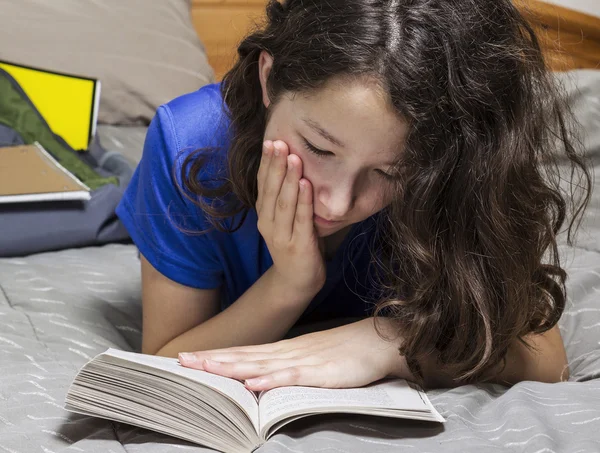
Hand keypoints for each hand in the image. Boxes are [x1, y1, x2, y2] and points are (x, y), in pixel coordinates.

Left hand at [178, 317, 411, 390]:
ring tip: (206, 367)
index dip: (216, 355)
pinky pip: (293, 377)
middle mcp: (287, 353)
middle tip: (182, 360)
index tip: (189, 357)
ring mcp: (303, 361)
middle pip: (244, 356)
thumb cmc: (344, 352)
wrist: (376, 341)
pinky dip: (272, 379)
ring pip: (261, 365)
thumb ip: (286, 367)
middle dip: (212, 359)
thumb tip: (260, 377)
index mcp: (284, 351)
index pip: (243, 353)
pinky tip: (254, 383)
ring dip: (233, 366)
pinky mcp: (321, 373)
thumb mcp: (309, 359)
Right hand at [256, 140, 325, 295]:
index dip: (267, 163)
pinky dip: (303, 201)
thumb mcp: (286, 219)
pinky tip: (306, 184)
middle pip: (271, 190)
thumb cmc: (295, 244)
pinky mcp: (299, 245)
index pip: (263, 184)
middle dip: (276, 165)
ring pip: (284, 203)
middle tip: (280, 142)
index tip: (271, 140)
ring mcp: (282, 236)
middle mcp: (268, 223)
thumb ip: (286, 197)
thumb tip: (294, 164)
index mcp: (264, 214)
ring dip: (289, 179)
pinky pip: (301, 220)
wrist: (296, 281)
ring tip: (294, 158)